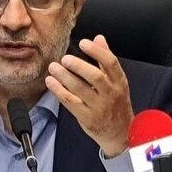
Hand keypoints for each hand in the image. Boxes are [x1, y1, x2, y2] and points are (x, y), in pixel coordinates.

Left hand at [45, 34, 133, 156]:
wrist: (120, 134)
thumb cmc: (116, 103)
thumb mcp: (117, 81)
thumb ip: (106, 60)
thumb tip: (98, 38)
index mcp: (119, 82)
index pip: (111, 63)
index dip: (96, 51)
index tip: (83, 43)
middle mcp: (110, 94)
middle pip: (95, 77)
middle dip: (78, 66)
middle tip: (65, 58)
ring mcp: (98, 107)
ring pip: (80, 90)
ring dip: (64, 77)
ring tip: (53, 67)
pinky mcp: (86, 117)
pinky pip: (70, 102)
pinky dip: (58, 90)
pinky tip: (50, 81)